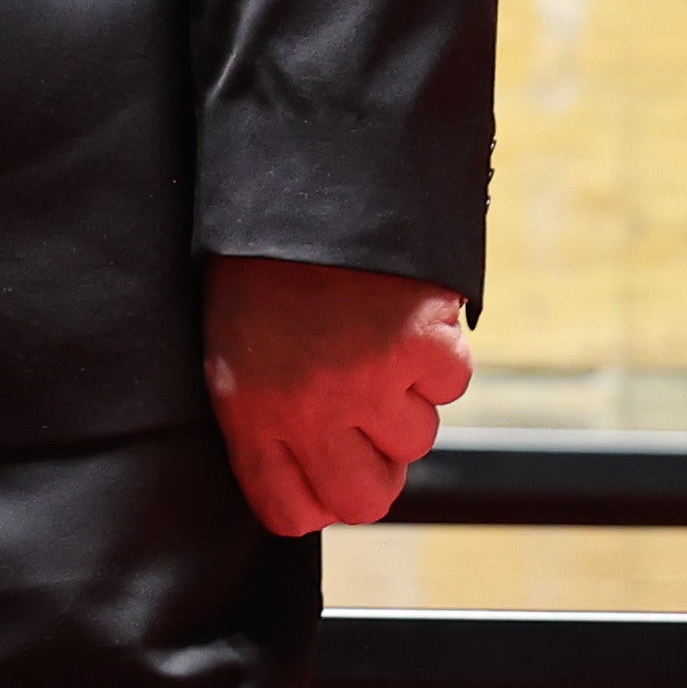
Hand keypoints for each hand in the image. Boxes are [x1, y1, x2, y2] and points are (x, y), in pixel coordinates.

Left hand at [204, 252, 473, 535]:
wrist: (304, 175)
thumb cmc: (261, 262)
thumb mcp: (235, 343)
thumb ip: (268, 415)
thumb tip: (316, 483)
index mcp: (250, 409)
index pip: (291, 512)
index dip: (317, 499)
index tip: (327, 474)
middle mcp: (311, 407)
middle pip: (367, 499)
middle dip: (374, 467)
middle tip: (367, 418)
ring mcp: (372, 379)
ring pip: (416, 439)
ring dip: (405, 398)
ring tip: (371, 335)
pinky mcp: (425, 346)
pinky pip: (451, 384)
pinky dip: (438, 354)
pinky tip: (403, 312)